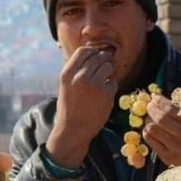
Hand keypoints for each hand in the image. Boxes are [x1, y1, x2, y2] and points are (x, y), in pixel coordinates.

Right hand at [46, 47, 117, 168]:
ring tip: (102, 83)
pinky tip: (103, 96)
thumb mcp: (66, 84)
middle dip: (103, 62)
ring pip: (108, 67)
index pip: (84, 50)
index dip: (92, 52)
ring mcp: (94, 85)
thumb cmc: (70, 106)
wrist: (73, 129)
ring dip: (108, 73)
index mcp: (67, 73)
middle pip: (98, 56)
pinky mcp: (106, 94)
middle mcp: (80, 76)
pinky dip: (110, 87)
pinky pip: (113, 82)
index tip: (95, 58)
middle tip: (102, 72)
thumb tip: (95, 52)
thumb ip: (77, 69)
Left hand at [143, 93, 180, 166]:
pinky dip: (147, 131)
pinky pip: (150, 140)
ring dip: (148, 120)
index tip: (156, 97)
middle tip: (150, 105)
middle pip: (160, 119)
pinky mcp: (168, 158)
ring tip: (151, 117)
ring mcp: (176, 149)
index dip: (160, 102)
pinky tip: (151, 129)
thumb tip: (162, 99)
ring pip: (153, 129)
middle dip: (152, 109)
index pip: (171, 110)